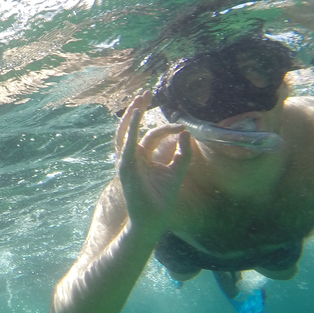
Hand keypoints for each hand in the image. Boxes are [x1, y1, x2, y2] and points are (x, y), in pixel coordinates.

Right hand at [115, 92, 192, 236]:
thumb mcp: (177, 172)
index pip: (150, 135)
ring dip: (131, 115)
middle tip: (146, 92)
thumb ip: (183, 153)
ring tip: (139, 100)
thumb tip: (187, 133)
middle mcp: (133, 157)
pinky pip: (127, 144)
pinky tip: (136, 115)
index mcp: (143, 157)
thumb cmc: (162, 199)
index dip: (166, 128)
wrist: (153, 220)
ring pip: (125, 132)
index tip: (183, 126)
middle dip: (138, 109)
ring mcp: (127, 161)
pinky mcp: (126, 167)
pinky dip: (131, 129)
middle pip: (132, 128)